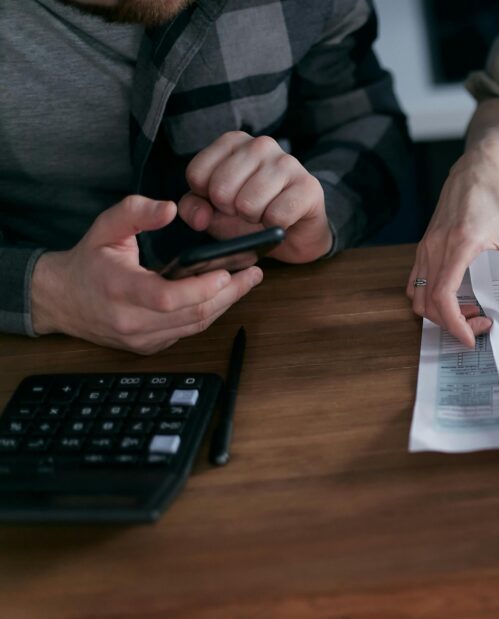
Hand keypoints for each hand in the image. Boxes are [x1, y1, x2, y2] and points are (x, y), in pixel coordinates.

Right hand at [31, 195, 261, 354]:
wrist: (60, 299)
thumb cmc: (88, 261)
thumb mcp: (104, 227)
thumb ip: (136, 212)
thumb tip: (170, 209)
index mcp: (119, 290)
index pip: (168, 297)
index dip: (202, 288)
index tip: (228, 272)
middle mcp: (130, 321)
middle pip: (192, 315)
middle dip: (229, 294)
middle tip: (254, 274)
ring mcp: (140, 339)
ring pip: (194, 327)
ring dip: (225, 305)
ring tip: (247, 283)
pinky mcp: (148, 347)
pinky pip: (186, 333)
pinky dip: (208, 315)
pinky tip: (224, 297)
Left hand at [178, 131, 331, 263]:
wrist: (293, 233)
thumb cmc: (251, 214)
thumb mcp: (213, 211)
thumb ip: (193, 209)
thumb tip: (200, 218)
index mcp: (233, 142)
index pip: (197, 174)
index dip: (207, 199)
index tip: (225, 200)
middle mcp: (260, 145)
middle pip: (220, 189)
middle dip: (231, 210)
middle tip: (247, 209)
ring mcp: (287, 162)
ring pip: (248, 204)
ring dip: (254, 219)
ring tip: (265, 213)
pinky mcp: (308, 186)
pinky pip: (276, 216)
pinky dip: (274, 226)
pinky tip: (282, 220)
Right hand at [408, 140, 498, 346]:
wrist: (477, 166)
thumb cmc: (497, 196)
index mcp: (459, 244)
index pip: (443, 296)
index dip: (454, 324)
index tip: (472, 338)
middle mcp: (436, 247)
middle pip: (429, 303)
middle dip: (453, 323)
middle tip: (482, 323)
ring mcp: (426, 247)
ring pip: (419, 296)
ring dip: (441, 312)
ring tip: (471, 310)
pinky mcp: (424, 246)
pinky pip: (415, 282)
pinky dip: (430, 298)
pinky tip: (456, 295)